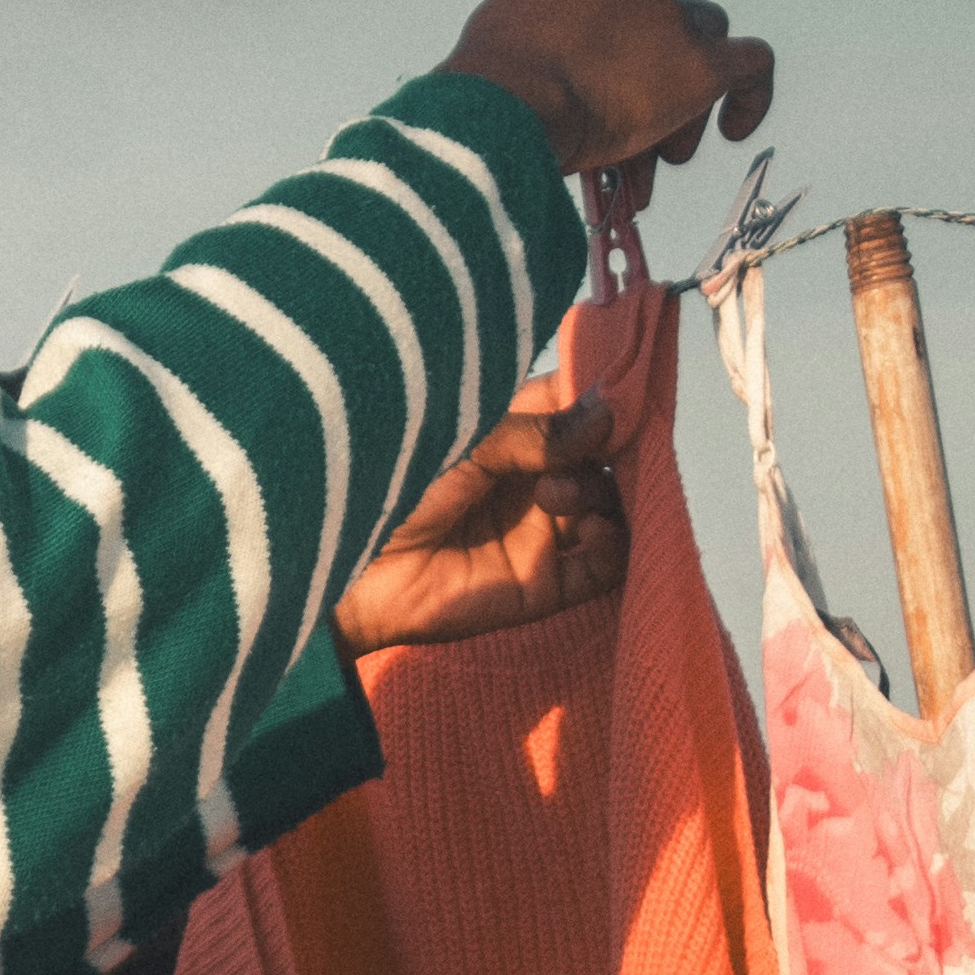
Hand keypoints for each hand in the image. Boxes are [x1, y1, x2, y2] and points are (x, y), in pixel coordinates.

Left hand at [336, 391, 622, 652]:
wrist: (345, 570)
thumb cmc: (389, 488)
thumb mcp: (463, 442)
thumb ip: (536, 431)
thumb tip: (609, 412)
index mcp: (512, 432)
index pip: (577, 402)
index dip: (608, 394)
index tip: (628, 390)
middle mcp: (533, 478)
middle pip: (606, 456)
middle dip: (615, 448)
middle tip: (600, 447)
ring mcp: (540, 532)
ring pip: (613, 506)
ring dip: (603, 493)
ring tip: (557, 495)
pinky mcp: (542, 584)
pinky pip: (605, 565)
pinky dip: (613, 545)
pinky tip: (588, 529)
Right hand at [443, 0, 773, 211]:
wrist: (503, 107)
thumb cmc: (478, 93)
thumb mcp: (489, 49)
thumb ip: (521, 51)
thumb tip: (523, 91)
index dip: (602, 44)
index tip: (591, 81)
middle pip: (654, 16)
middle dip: (645, 69)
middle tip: (628, 129)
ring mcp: (663, 12)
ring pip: (694, 41)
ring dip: (680, 95)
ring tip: (661, 155)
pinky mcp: (700, 60)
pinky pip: (750, 63)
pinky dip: (750, 94)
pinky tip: (735, 126)